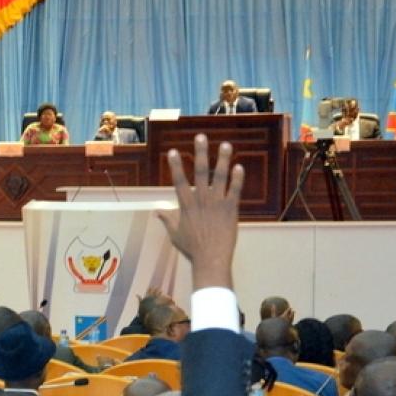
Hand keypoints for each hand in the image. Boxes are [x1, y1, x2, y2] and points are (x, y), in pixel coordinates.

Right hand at [157, 134, 242, 288]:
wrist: (210, 259)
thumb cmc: (192, 248)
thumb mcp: (175, 234)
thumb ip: (167, 220)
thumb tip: (157, 212)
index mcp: (186, 205)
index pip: (178, 181)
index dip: (175, 165)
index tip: (173, 151)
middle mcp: (201, 200)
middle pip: (200, 172)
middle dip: (200, 153)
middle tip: (201, 137)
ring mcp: (217, 203)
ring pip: (220, 177)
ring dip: (223, 159)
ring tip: (225, 144)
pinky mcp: (231, 209)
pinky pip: (235, 190)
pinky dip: (237, 178)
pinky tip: (239, 166)